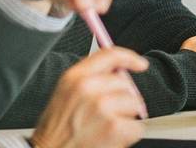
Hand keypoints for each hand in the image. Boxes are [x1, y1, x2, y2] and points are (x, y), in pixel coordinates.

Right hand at [30, 47, 148, 147]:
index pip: (110, 55)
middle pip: (125, 84)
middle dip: (121, 100)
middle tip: (105, 117)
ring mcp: (102, 106)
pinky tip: (110, 139)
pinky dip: (128, 135)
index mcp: (75, 77)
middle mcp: (88, 88)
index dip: (129, 58)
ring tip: (105, 129)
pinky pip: (137, 127)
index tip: (140, 64)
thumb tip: (116, 74)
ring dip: (125, 118)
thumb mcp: (65, 95)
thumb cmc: (56, 131)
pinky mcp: (114, 126)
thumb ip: (88, 79)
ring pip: (134, 104)